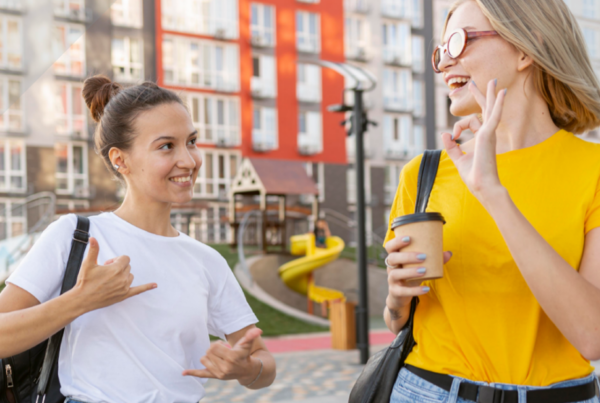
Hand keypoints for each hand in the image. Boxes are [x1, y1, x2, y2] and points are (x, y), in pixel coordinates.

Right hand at [71, 237, 156, 311]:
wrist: (82, 300)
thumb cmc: (85, 281)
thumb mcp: (88, 264)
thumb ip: (93, 250)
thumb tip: (93, 238)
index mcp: (116, 269)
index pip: (125, 258)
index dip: (116, 260)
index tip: (107, 264)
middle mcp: (123, 278)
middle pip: (128, 266)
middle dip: (118, 267)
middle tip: (105, 272)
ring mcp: (124, 287)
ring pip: (131, 276)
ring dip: (123, 275)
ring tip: (110, 279)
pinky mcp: (124, 295)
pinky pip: (138, 290)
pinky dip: (147, 287)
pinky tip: (155, 285)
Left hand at [183, 327, 262, 385]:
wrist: (247, 371)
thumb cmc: (245, 354)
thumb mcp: (247, 344)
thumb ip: (251, 336)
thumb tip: (259, 330)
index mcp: (231, 357)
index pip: (214, 346)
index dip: (217, 344)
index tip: (223, 346)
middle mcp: (224, 367)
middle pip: (208, 352)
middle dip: (213, 349)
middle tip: (221, 352)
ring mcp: (218, 373)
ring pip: (204, 359)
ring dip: (209, 356)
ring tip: (218, 357)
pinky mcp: (214, 376)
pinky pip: (201, 374)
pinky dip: (192, 373)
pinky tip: (183, 372)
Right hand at [384, 236, 452, 310]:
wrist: (401, 295)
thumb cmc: (411, 275)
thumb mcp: (420, 267)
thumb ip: (433, 260)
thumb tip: (448, 253)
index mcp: (395, 257)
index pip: (390, 246)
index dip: (397, 241)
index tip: (409, 238)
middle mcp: (391, 267)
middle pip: (392, 258)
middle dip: (407, 256)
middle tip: (423, 256)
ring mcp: (391, 280)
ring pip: (395, 274)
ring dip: (410, 271)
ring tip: (424, 270)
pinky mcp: (395, 292)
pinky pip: (402, 291)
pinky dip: (415, 290)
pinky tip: (426, 289)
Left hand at [441, 79, 506, 202]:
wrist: (482, 186)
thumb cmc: (474, 176)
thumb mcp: (459, 159)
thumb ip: (452, 146)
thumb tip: (444, 133)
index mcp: (482, 139)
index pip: (471, 123)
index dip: (458, 127)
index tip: (453, 136)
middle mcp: (488, 134)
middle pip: (485, 110)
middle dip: (480, 95)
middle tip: (475, 82)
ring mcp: (490, 133)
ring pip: (491, 109)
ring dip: (491, 94)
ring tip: (494, 80)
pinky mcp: (489, 134)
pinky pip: (494, 115)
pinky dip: (498, 104)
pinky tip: (502, 93)